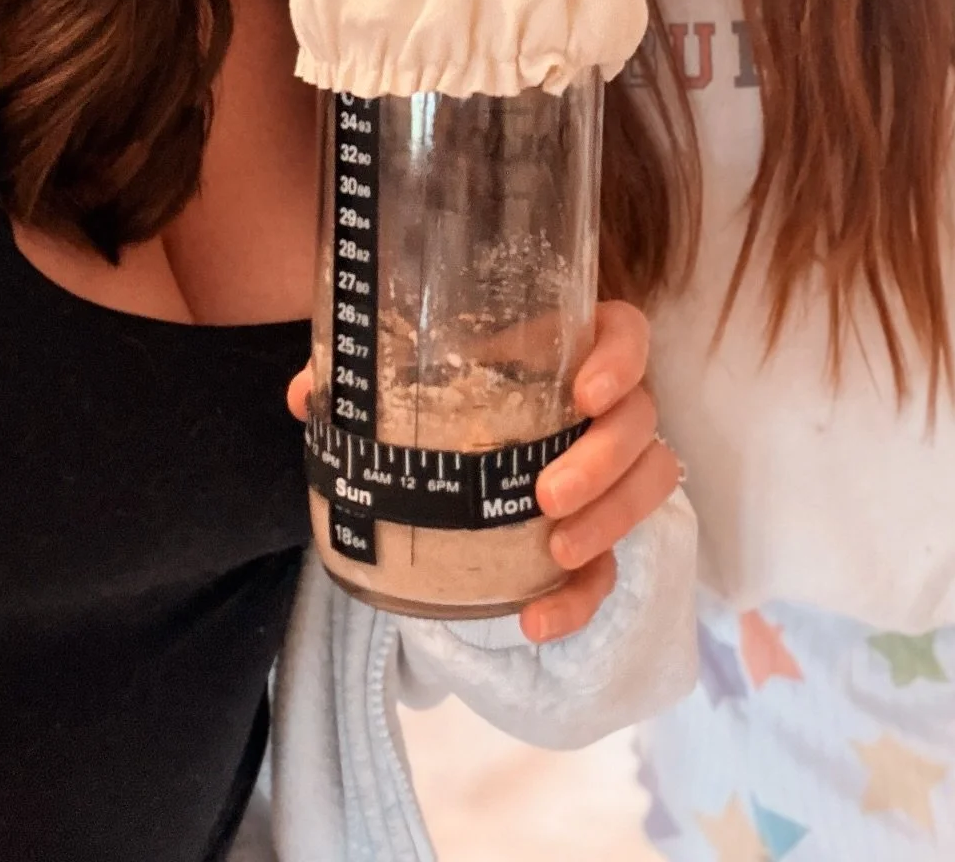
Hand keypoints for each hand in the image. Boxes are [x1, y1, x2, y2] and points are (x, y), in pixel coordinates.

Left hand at [287, 300, 680, 643]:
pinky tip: (536, 619)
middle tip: (547, 494)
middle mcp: (602, 404)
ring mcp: (609, 469)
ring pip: (649, 485)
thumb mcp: (408, 367)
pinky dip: (580, 599)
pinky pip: (611, 567)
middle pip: (643, 420)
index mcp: (566, 346)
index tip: (586, 394)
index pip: (626, 334)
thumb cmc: (450, 382)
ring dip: (611, 520)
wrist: (457, 436)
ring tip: (557, 551)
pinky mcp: (596, 530)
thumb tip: (306, 396)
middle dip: (604, 461)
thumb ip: (364, 371)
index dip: (621, 359)